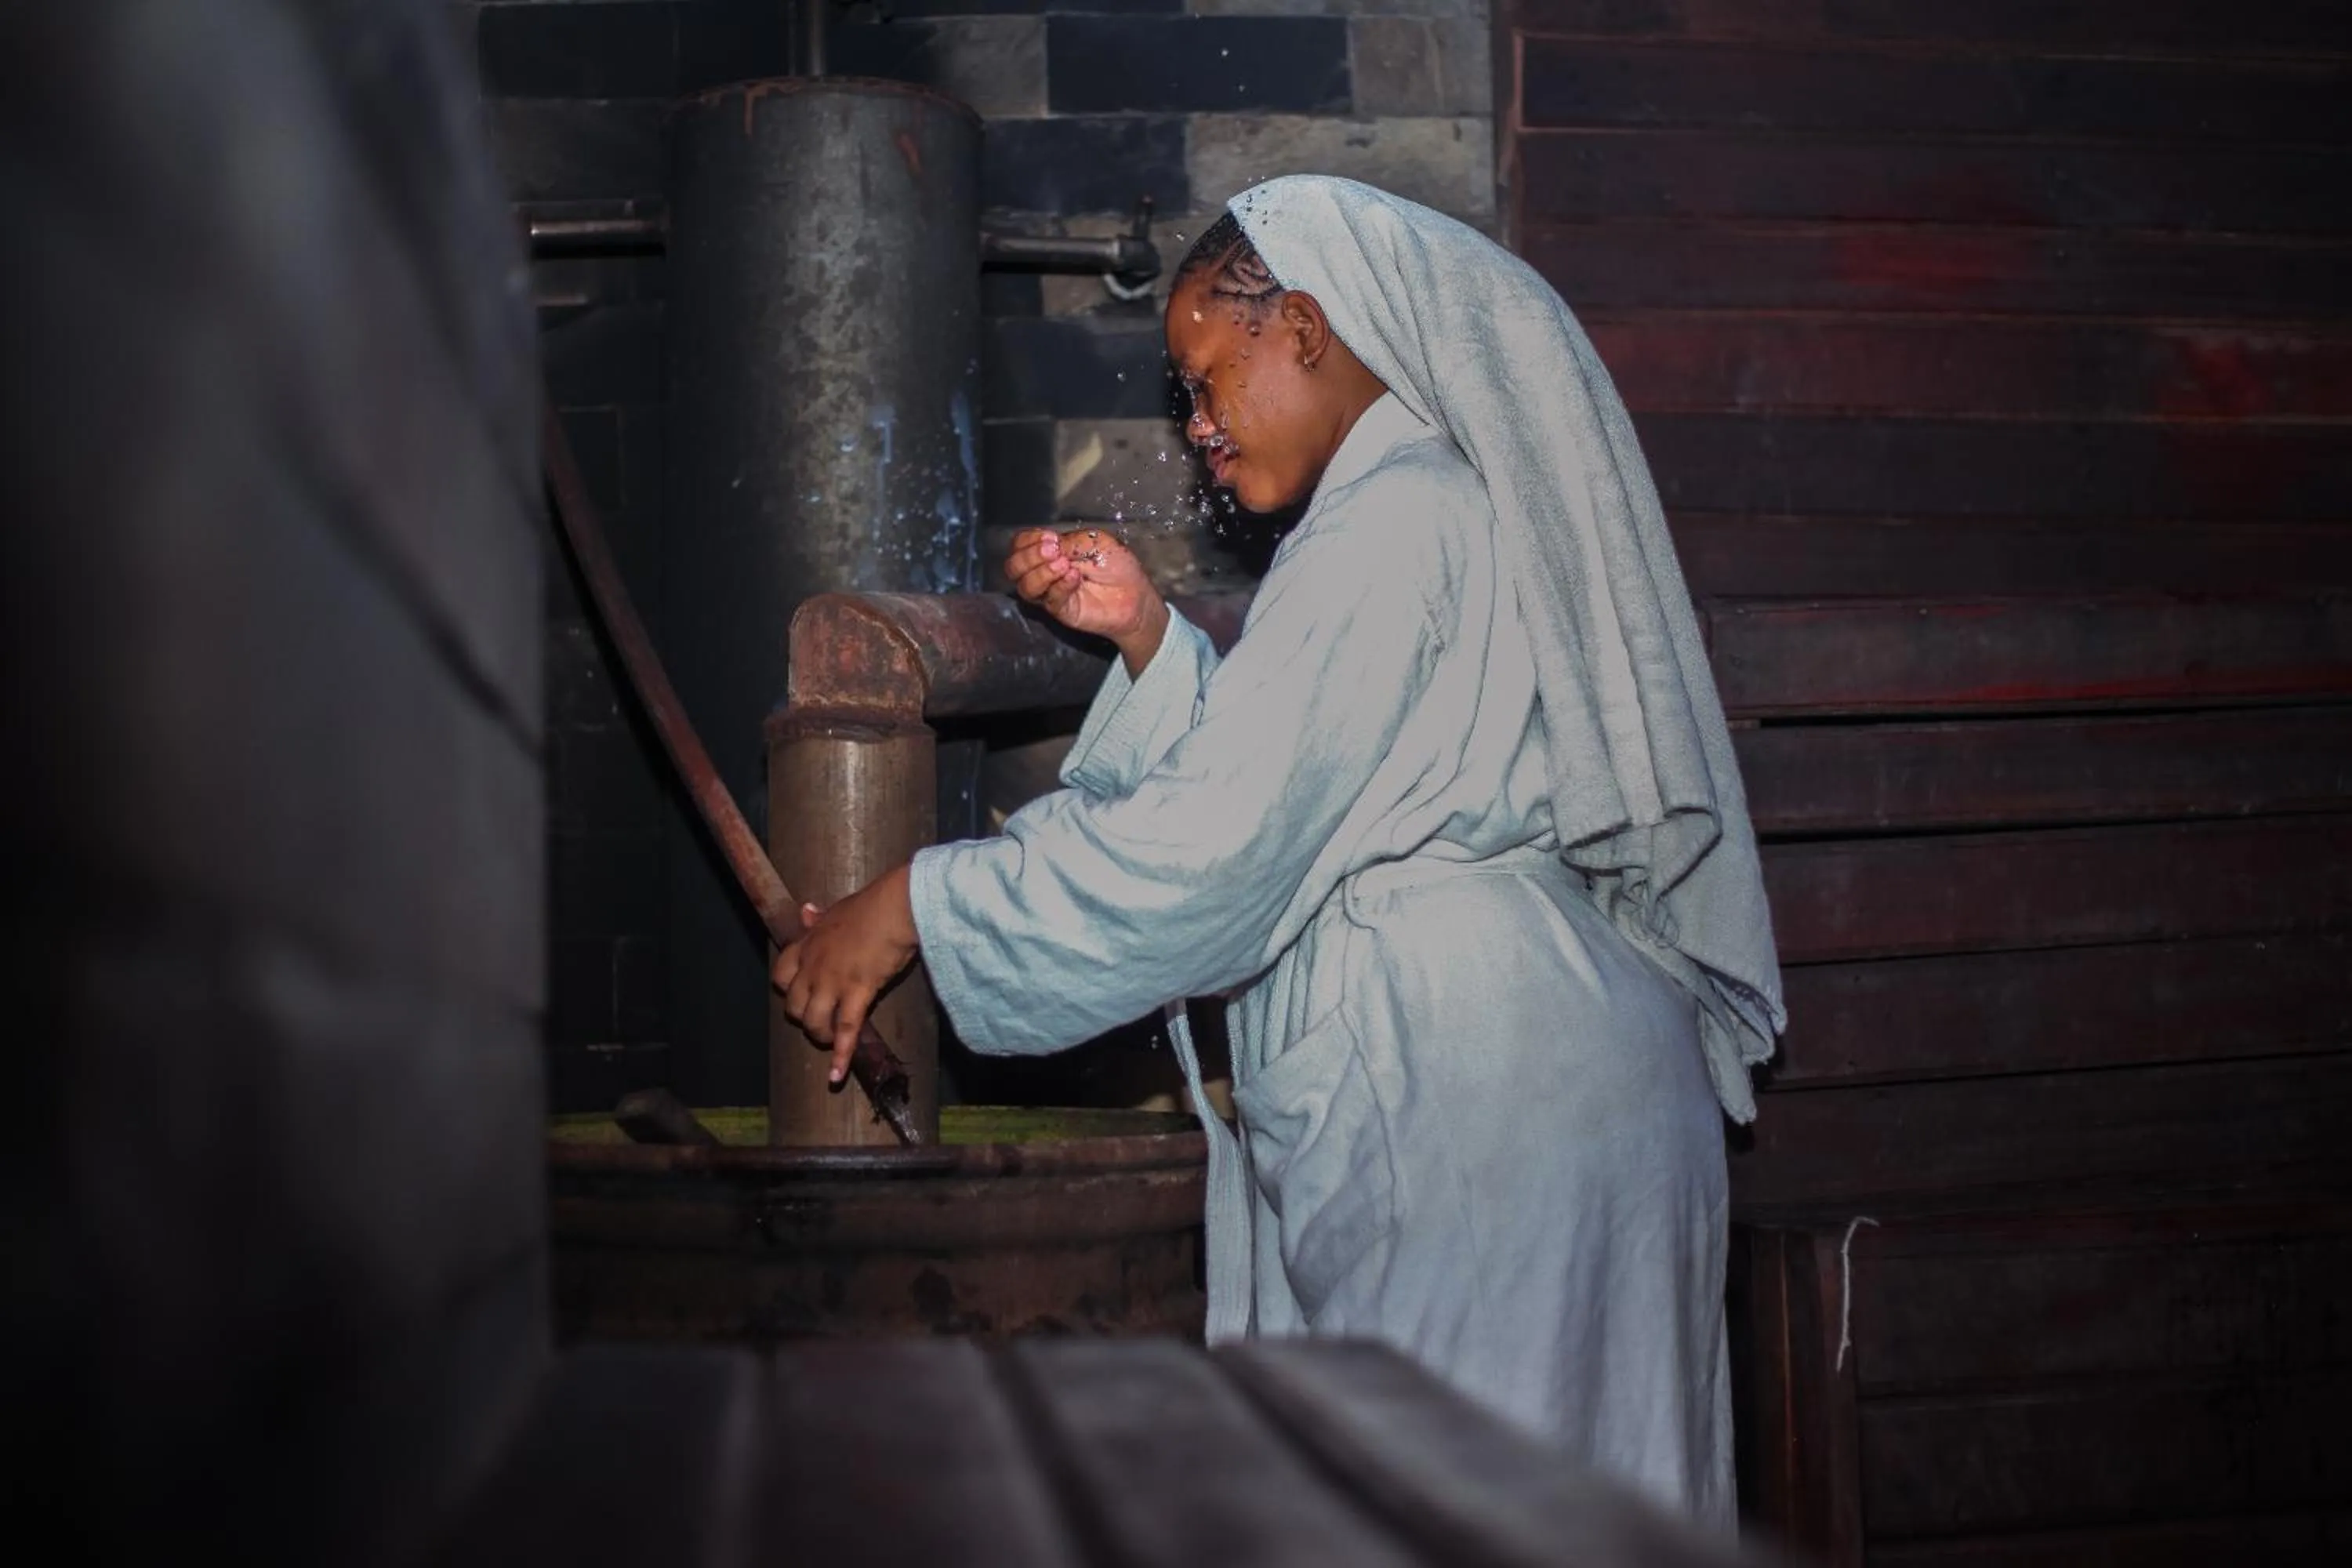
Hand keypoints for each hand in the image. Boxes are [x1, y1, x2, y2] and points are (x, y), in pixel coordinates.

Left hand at [770, 864, 918, 1086]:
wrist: (895, 907)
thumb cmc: (873, 905)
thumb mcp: (838, 909)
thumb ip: (819, 917)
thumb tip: (805, 910)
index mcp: (809, 944)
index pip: (782, 974)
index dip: (789, 990)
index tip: (802, 993)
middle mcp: (814, 966)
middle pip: (794, 1005)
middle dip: (805, 1018)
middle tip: (822, 1021)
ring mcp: (833, 981)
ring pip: (814, 1021)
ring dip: (821, 1036)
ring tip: (832, 1042)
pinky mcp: (856, 993)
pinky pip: (845, 1031)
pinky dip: (841, 1056)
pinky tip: (836, 1076)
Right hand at [1005, 527, 1168, 671]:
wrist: (1135, 594)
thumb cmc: (1117, 566)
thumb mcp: (1095, 541)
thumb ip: (1070, 541)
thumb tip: (1049, 546)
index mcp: (1050, 551)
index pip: (1021, 544)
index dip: (1028, 540)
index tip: (1050, 538)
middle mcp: (1044, 572)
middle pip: (1013, 566)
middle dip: (1029, 556)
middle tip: (1053, 551)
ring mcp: (1050, 593)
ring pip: (1025, 587)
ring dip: (1041, 572)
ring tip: (1064, 565)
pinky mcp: (1061, 611)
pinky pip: (1050, 600)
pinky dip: (1060, 586)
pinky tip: (1075, 577)